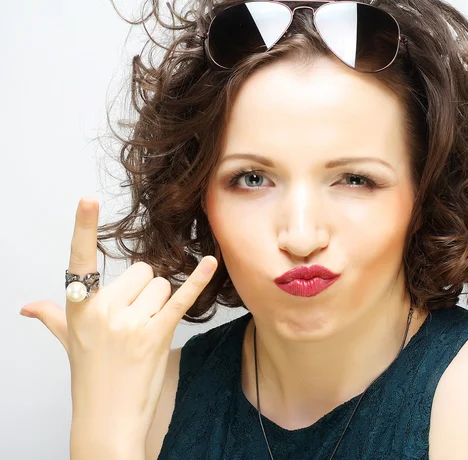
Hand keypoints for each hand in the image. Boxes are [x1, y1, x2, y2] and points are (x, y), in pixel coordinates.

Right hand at [20, 196, 216, 445]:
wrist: (107, 419)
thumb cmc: (90, 377)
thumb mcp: (70, 343)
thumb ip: (53, 317)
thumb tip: (28, 306)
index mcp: (79, 308)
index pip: (80, 261)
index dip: (83, 228)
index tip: (88, 200)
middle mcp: (103, 311)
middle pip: (140, 272)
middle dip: (144, 290)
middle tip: (134, 320)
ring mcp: (130, 323)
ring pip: (161, 285)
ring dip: (160, 303)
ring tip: (145, 332)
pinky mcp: (157, 335)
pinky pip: (181, 298)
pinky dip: (197, 279)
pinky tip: (210, 261)